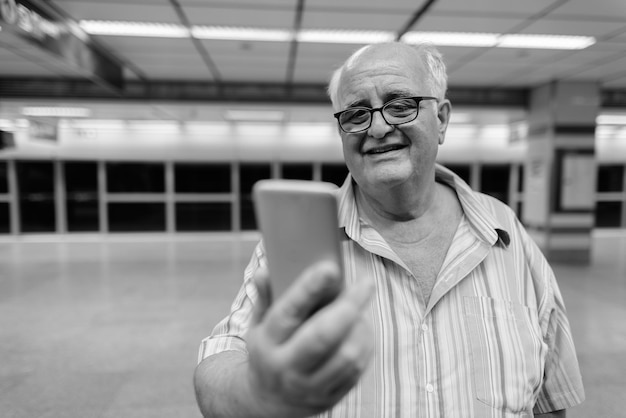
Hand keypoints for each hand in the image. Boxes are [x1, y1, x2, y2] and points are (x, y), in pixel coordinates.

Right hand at [245, 261, 374, 417]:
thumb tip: (265, 272)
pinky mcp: (329, 397)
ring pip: (345, 355)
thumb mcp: (258, 325)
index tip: (330, 268)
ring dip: (361, 326)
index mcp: (266, 343)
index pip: (288, 313)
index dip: (309, 289)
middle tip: (366, 283)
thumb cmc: (268, 349)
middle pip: (322, 336)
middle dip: (348, 306)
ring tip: (362, 308)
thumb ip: (265, 297)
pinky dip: (365, 345)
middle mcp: (286, 367)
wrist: (268, 402)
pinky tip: (363, 328)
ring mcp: (309, 386)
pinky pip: (356, 370)